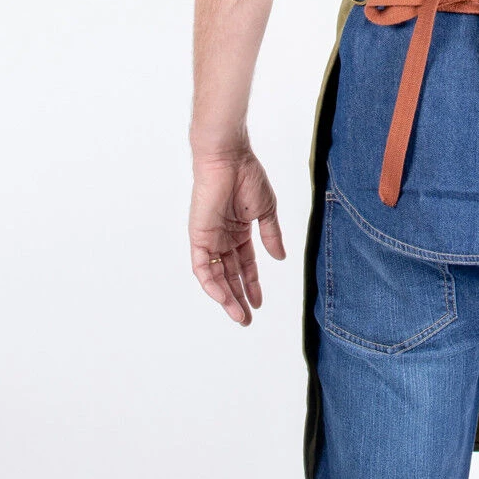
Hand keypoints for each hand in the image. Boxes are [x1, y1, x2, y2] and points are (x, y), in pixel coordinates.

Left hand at [189, 150, 285, 325]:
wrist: (230, 159)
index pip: (244, 264)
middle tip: (246, 318)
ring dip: (226, 297)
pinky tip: (223, 297)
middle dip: (238, 297)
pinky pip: (202, 267)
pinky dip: (211, 283)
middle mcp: (222, 237)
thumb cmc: (248, 177)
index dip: (251, 284)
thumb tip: (280, 258)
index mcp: (239, 230)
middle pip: (229, 274)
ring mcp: (210, 238)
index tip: (259, 303)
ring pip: (216, 275)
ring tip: (238, 315)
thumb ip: (271, 236)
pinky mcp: (199, 237)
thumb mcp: (266, 211)